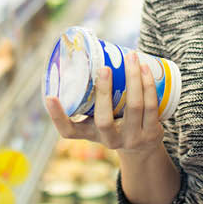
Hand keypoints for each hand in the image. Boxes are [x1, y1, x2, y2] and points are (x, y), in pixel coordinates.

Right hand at [45, 50, 163, 156]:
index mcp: (90, 134)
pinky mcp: (152, 134)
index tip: (50, 96)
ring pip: (134, 107)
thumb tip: (84, 55)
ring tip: (131, 57)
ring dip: (133, 79)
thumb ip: (88, 96)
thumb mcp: (98, 117)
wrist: (144, 149)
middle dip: (103, 91)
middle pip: (104, 119)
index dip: (57, 116)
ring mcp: (132, 138)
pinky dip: (148, 85)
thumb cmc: (114, 123)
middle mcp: (110, 140)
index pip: (68, 131)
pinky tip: (145, 69)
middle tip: (104, 68)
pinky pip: (151, 106)